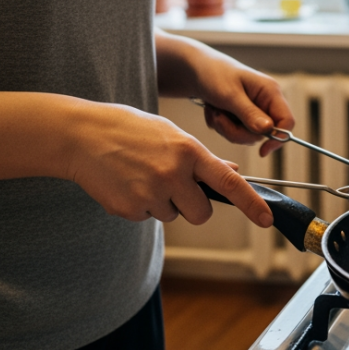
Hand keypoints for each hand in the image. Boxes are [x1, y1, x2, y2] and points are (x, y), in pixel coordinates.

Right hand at [65, 102, 273, 227]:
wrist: (82, 135)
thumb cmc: (130, 129)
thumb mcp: (171, 134)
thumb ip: (202, 158)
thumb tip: (233, 174)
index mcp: (188, 151)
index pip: (229, 183)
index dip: (251, 204)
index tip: (266, 219)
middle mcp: (173, 174)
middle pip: (201, 213)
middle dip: (194, 206)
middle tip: (173, 185)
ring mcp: (150, 194)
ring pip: (173, 216)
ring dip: (164, 203)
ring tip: (142, 176)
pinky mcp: (130, 209)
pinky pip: (148, 218)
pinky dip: (141, 205)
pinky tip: (126, 183)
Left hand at [189, 53, 295, 157]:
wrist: (195, 69)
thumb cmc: (213, 74)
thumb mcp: (229, 94)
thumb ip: (249, 113)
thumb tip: (268, 130)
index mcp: (270, 92)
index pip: (287, 121)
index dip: (278, 138)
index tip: (262, 151)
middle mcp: (265, 102)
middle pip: (263, 134)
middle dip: (237, 131)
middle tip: (218, 118)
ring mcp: (253, 110)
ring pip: (247, 136)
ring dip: (226, 128)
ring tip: (213, 110)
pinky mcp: (241, 116)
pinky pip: (235, 133)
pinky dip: (221, 126)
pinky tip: (212, 110)